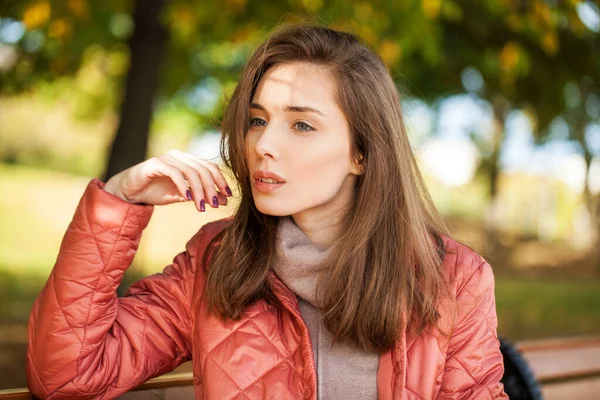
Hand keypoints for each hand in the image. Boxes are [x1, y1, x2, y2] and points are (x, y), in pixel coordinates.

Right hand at [103, 150, 231, 211]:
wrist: (130, 192)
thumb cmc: (156, 192)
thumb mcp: (184, 196)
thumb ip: (202, 196)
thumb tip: (225, 201)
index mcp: (189, 161)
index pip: (210, 167)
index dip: (221, 181)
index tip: (228, 196)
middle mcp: (180, 156)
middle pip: (203, 169)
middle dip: (212, 188)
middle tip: (216, 205)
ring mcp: (168, 158)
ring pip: (191, 172)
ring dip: (199, 190)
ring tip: (201, 207)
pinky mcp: (156, 163)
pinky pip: (174, 172)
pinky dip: (183, 185)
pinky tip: (188, 198)